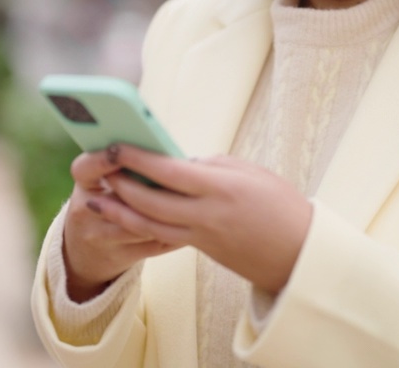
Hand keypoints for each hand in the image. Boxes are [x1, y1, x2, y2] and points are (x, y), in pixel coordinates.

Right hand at [62, 149, 179, 301]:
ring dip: (170, 212)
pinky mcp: (121, 256)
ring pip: (141, 224)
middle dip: (152, 188)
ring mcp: (101, 237)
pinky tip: (196, 223)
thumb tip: (167, 152)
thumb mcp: (104, 182)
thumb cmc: (107, 201)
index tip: (122, 149)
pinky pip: (155, 244)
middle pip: (121, 198)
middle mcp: (86, 211)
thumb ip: (126, 167)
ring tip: (194, 198)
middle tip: (178, 175)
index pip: (85, 168)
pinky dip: (178, 233)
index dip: (102, 159)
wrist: (89, 250)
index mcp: (83, 185)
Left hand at [91, 144, 312, 294]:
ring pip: (149, 225)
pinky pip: (163, 236)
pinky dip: (141, 225)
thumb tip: (176, 163)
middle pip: (151, 202)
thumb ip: (210, 165)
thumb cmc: (280, 204)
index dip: (139, 158)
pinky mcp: (202, 250)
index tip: (118, 145)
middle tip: (101, 169)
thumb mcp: (249, 172)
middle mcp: (207, 215)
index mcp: (221, 188)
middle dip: (122, 185)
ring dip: (121, 211)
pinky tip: (126, 214)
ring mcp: (203, 236)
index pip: (169, 171)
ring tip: (98, 197)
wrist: (300, 253)